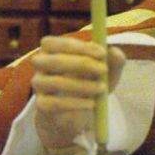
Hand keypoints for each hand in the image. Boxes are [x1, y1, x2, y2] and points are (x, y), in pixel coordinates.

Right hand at [32, 36, 125, 153]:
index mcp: (52, 49)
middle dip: (81, 63)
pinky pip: (54, 103)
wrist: (78, 112)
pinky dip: (76, 103)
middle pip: (53, 60)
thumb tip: (115, 52)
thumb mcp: (107, 71)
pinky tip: (91, 104)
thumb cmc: (91, 81)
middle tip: (103, 69)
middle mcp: (41, 64)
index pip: (55, 42)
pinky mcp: (42, 105)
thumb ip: (114, 60)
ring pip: (54, 83)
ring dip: (82, 85)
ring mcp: (39, 85)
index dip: (79, 46)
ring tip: (102, 89)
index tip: (103, 53)